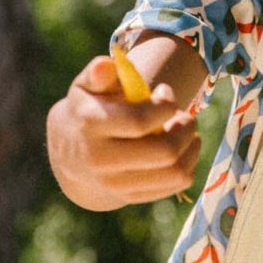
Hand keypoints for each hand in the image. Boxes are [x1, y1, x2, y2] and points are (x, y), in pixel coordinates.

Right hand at [46, 55, 201, 210]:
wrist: (71, 156)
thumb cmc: (87, 110)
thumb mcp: (86, 88)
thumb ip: (98, 74)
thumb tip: (106, 64)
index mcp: (90, 125)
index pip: (139, 121)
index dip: (164, 105)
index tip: (164, 93)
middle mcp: (100, 160)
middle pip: (164, 151)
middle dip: (185, 128)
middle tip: (184, 116)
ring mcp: (116, 184)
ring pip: (175, 172)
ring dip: (192, 147)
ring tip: (188, 132)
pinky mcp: (132, 197)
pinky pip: (175, 185)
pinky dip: (188, 164)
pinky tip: (183, 149)